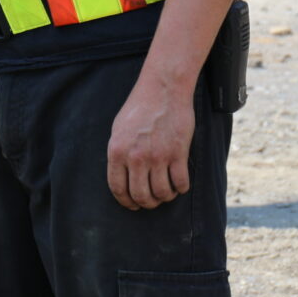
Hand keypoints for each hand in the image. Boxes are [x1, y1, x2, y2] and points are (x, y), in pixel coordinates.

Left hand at [107, 80, 193, 209]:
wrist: (162, 90)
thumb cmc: (138, 108)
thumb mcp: (118, 129)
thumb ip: (119, 153)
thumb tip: (121, 176)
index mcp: (117, 151)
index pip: (118, 188)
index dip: (125, 201)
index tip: (132, 206)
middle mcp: (136, 157)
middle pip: (141, 196)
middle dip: (146, 203)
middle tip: (151, 201)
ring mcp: (158, 157)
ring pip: (162, 193)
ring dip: (164, 197)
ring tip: (165, 192)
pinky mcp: (178, 154)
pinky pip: (180, 184)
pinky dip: (180, 189)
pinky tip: (179, 184)